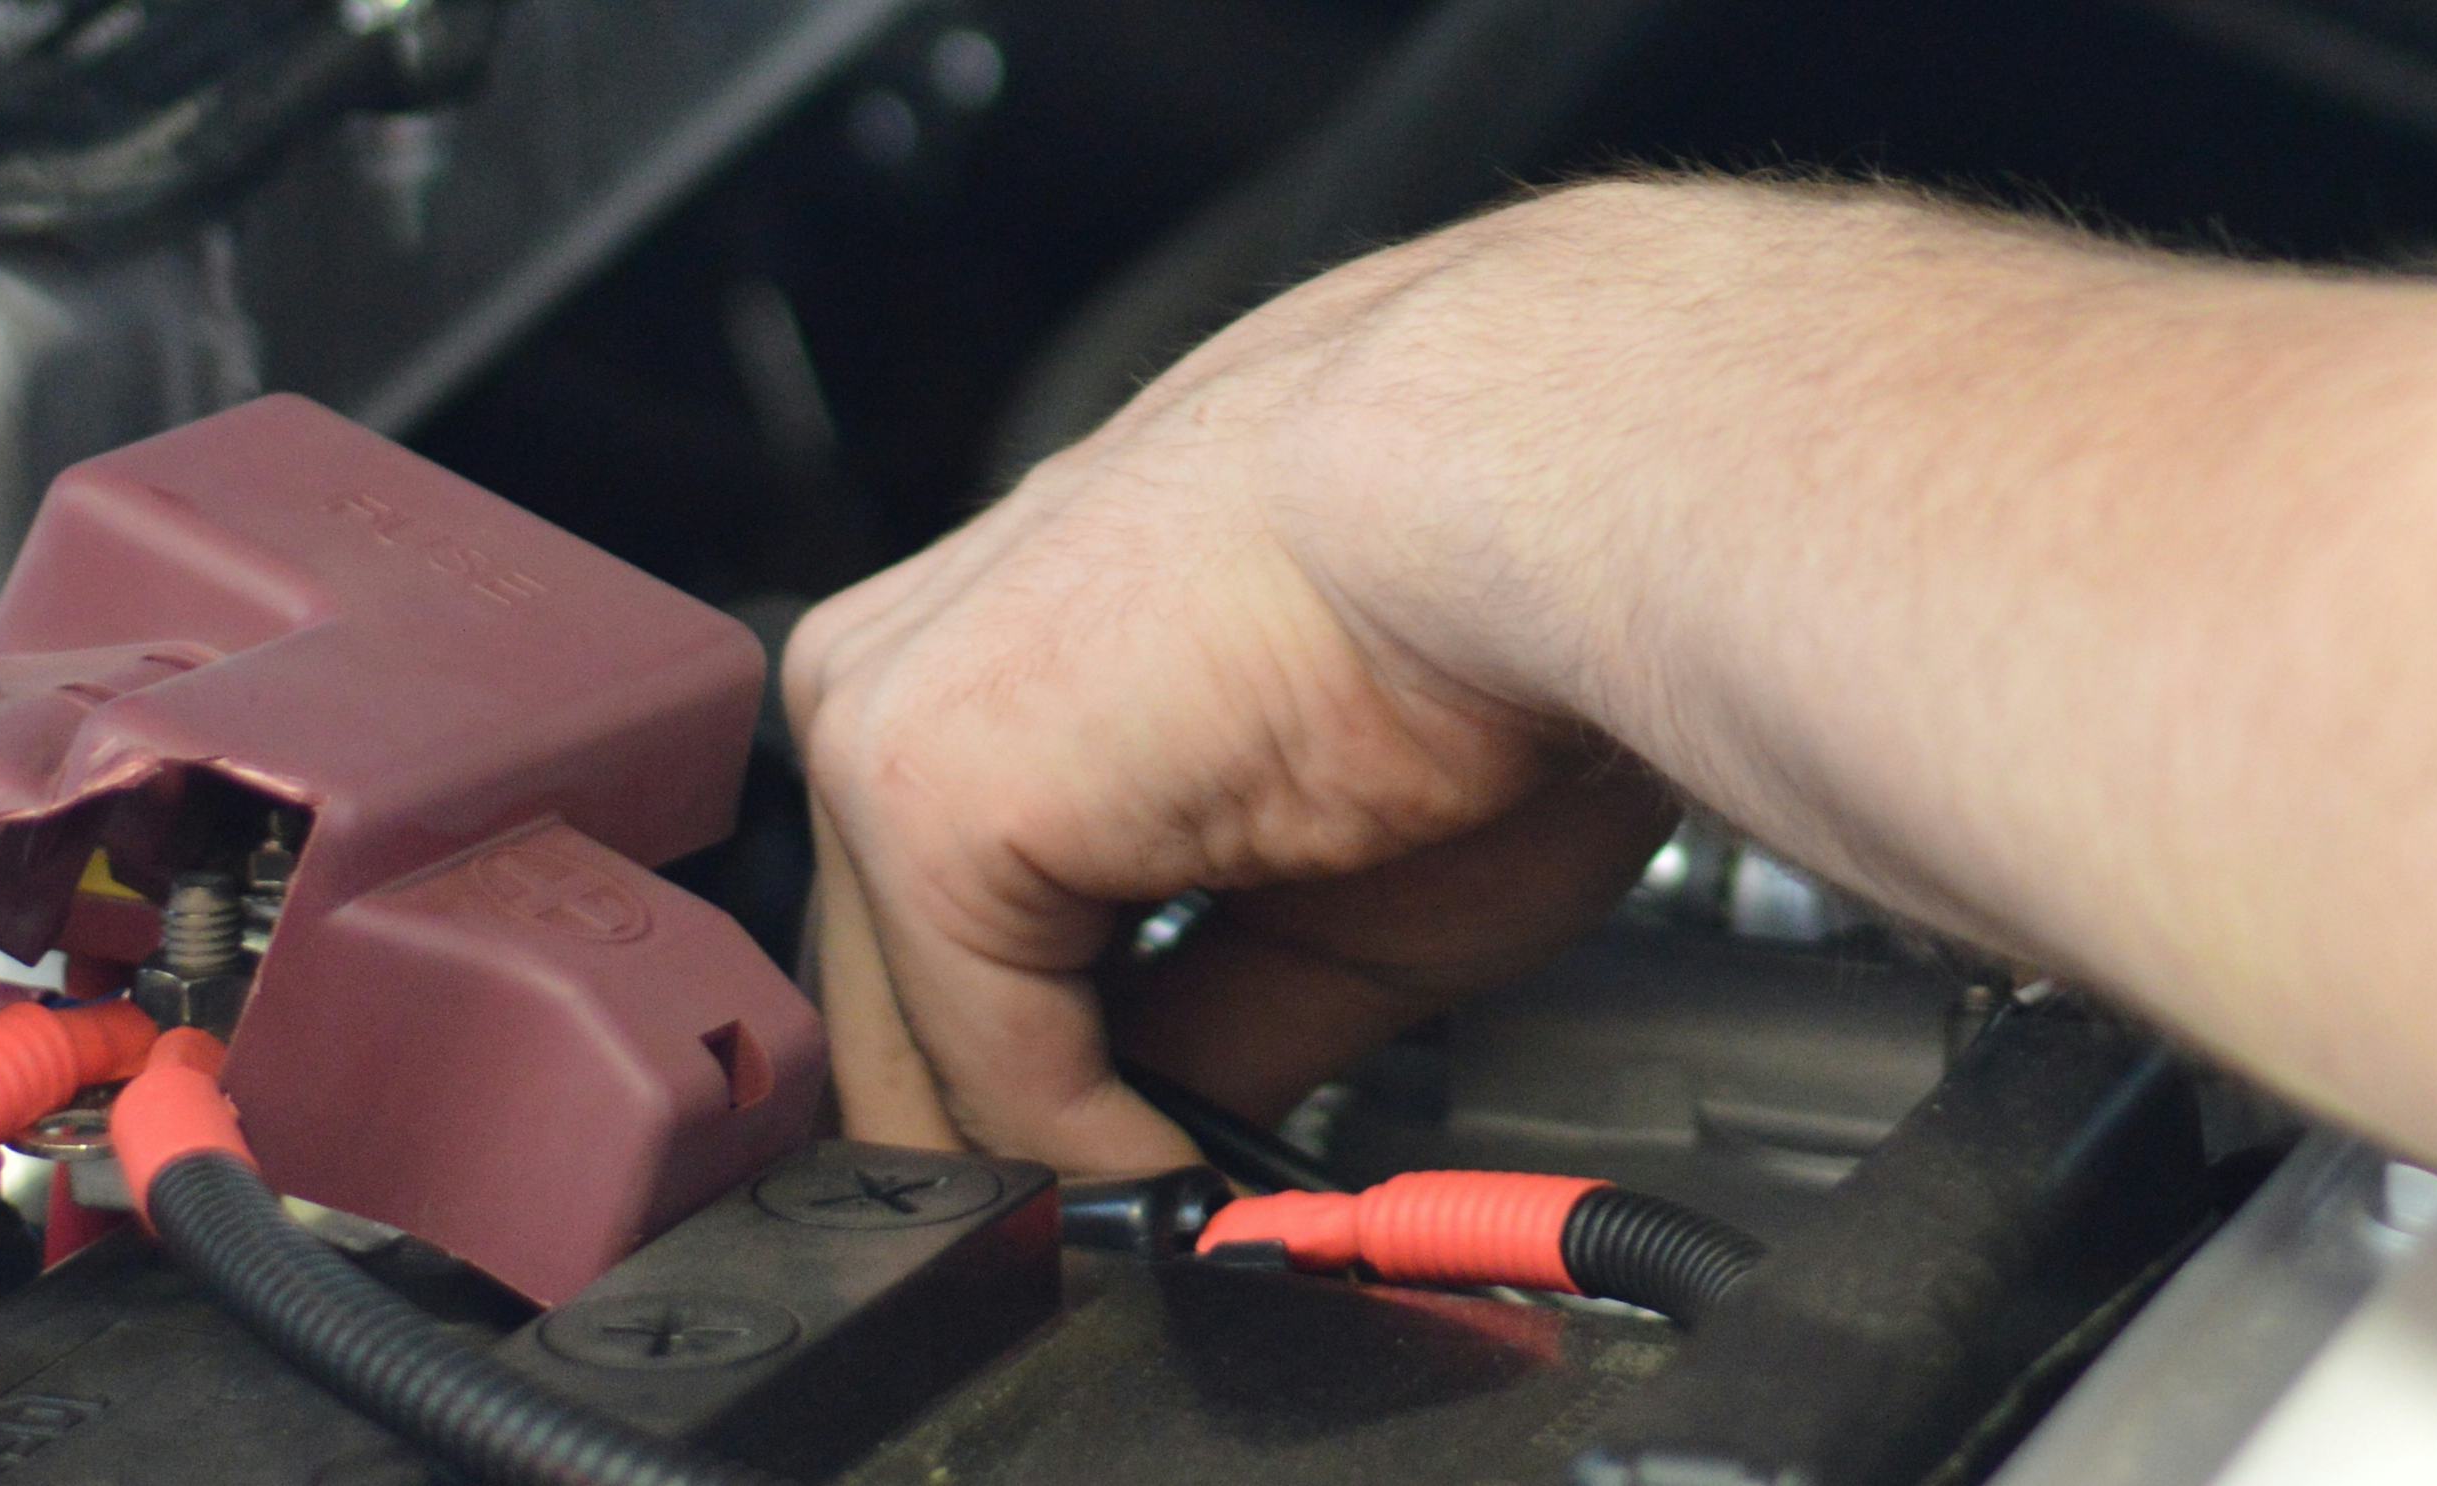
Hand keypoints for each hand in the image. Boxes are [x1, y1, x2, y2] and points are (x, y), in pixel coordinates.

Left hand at [778, 204, 1685, 1173]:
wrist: (1545, 492)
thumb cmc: (1508, 625)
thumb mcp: (1338, 887)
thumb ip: (1199, 1020)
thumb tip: (1144, 1155)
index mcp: (1031, 644)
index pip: (958, 918)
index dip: (1044, 1079)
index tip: (1141, 1185)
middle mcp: (930, 653)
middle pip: (906, 978)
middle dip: (1018, 1132)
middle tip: (1147, 1239)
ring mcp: (891, 713)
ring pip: (917, 1023)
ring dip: (1040, 1151)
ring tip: (1176, 1212)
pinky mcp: (919, 781)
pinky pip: (979, 1047)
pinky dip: (1084, 1151)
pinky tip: (1190, 1164)